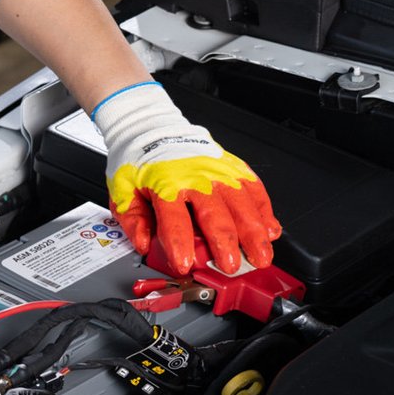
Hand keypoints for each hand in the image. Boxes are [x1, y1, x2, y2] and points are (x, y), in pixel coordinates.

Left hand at [94, 82, 279, 274]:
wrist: (152, 127)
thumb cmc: (138, 160)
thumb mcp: (122, 191)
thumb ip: (133, 221)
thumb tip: (144, 244)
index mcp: (165, 184)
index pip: (174, 219)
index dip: (180, 244)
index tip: (185, 264)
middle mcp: (196, 177)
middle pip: (216, 214)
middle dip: (226, 244)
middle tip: (232, 267)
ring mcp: (218, 171)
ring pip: (242, 204)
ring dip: (254, 233)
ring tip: (260, 256)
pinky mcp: (232, 166)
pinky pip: (254, 188)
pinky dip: (265, 210)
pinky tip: (271, 230)